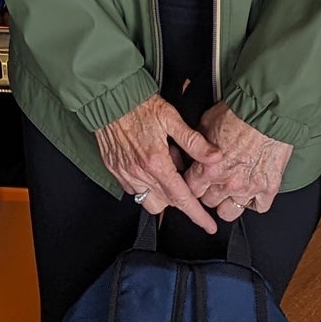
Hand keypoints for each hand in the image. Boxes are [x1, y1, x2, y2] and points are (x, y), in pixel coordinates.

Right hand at [96, 95, 222, 231]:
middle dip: (180, 196)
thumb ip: (194, 141)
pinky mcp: (113, 168)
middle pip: (167, 202)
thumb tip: (215, 157)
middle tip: (179, 169)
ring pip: (148, 200)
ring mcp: (124, 172)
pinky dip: (143, 185)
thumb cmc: (136, 104)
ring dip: (160, 193)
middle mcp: (139, 172)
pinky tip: (146, 166)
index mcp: (156, 162)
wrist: (105, 96)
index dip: (197, 215)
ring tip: (161, 168)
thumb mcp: (170, 117)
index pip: (182, 198)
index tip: (208, 225)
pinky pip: (132, 189)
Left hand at [186, 103, 291, 219]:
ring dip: (227, 202)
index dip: (190, 184)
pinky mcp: (268, 189)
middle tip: (210, 183)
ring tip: (227, 192)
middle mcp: (228, 183)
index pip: (190, 190)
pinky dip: (253, 201)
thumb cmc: (236, 114)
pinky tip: (249, 191)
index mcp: (208, 168)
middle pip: (209, 202)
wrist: (265, 113)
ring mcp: (249, 188)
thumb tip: (190, 150)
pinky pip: (259, 207)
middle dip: (207, 192)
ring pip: (230, 212)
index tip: (192, 181)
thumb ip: (196, 144)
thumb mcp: (204, 124)